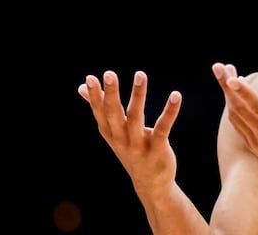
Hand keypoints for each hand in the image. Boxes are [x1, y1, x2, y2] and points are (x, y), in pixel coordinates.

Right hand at [77, 70, 181, 195]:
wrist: (150, 184)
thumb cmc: (130, 150)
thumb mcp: (113, 131)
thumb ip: (100, 108)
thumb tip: (81, 87)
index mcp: (110, 133)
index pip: (100, 112)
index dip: (95, 96)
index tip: (91, 78)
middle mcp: (121, 139)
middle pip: (114, 114)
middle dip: (111, 94)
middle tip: (109, 73)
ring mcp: (138, 146)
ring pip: (136, 118)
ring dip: (138, 95)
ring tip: (140, 74)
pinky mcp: (157, 149)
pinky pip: (163, 128)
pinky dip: (169, 112)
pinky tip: (176, 95)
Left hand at [212, 63, 257, 206]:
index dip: (245, 93)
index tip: (231, 79)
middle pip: (241, 109)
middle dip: (227, 86)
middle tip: (218, 66)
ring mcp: (257, 144)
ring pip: (236, 116)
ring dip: (228, 95)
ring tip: (223, 72)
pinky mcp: (254, 147)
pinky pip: (238, 125)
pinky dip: (233, 107)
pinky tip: (232, 94)